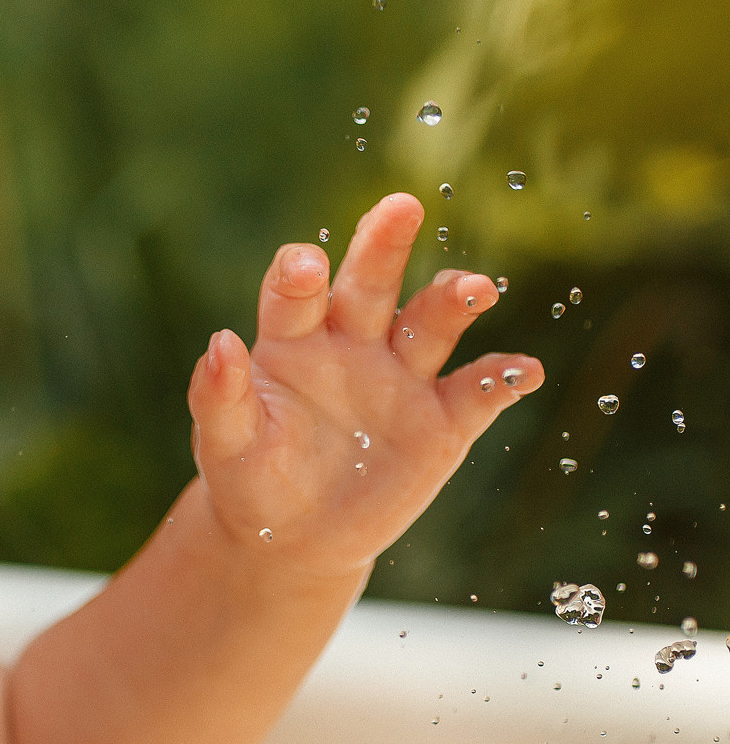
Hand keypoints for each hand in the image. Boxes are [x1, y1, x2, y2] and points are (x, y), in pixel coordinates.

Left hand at [185, 192, 539, 580]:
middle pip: (370, 285)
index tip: (306, 266)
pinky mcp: (442, 422)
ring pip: (430, 324)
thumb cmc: (250, 477)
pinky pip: (479, 393)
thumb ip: (219, 396)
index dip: (299, 276)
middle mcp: (350, 344)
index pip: (295, 295)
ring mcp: (400, 379)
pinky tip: (523, 370)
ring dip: (452, 302)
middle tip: (402, 207)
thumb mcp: (225, 444)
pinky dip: (503, 379)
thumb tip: (219, 343)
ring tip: (476, 288)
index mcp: (292, 341)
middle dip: (384, 247)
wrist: (293, 536)